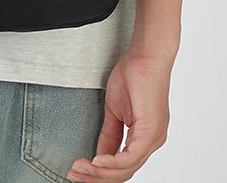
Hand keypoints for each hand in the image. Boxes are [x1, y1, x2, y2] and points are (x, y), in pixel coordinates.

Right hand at [66, 51, 172, 180]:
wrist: (146, 55)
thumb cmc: (134, 74)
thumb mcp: (115, 109)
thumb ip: (109, 134)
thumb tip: (98, 156)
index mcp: (145, 137)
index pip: (122, 166)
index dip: (100, 173)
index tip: (78, 170)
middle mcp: (152, 141)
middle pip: (123, 173)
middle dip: (95, 177)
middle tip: (73, 174)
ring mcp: (153, 137)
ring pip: (126, 169)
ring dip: (100, 172)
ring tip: (79, 168)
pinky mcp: (150, 130)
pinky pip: (130, 156)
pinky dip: (111, 162)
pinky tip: (96, 161)